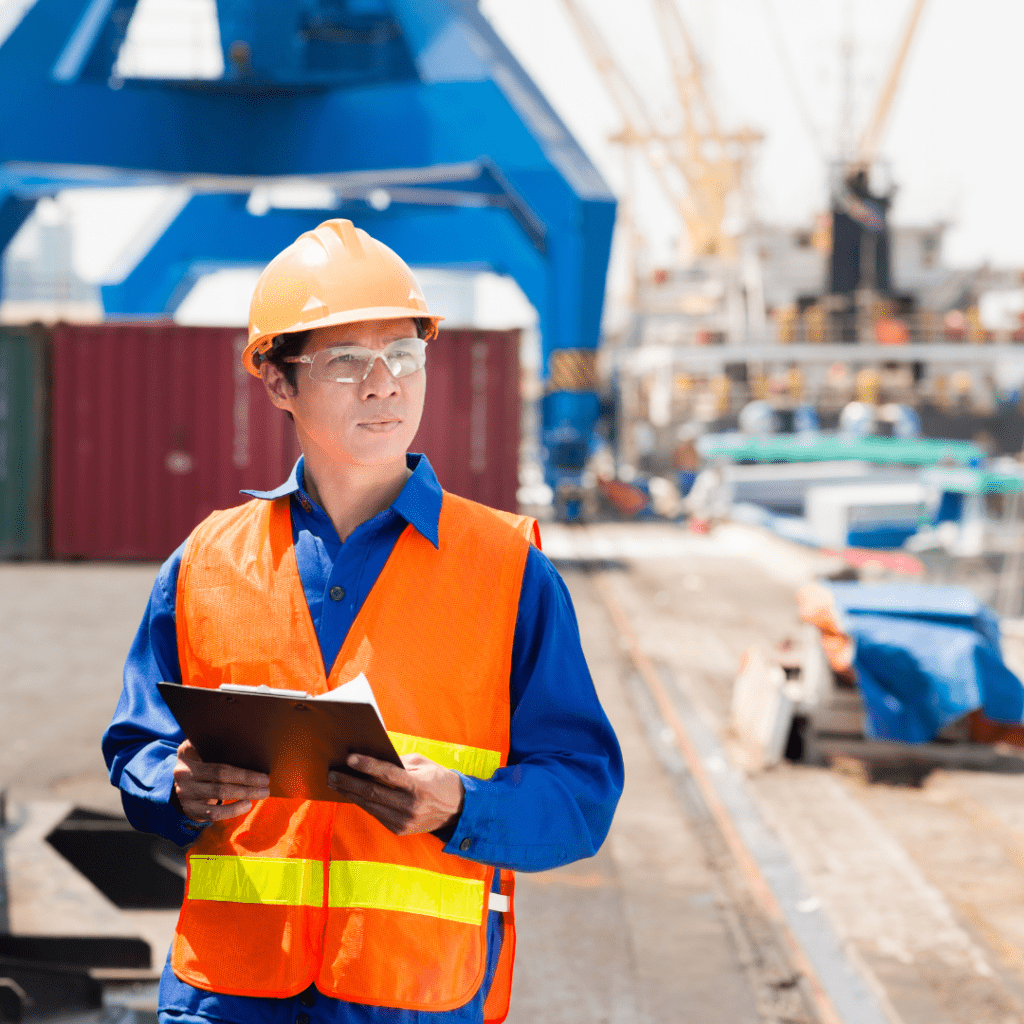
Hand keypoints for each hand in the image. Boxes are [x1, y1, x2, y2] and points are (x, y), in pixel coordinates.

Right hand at [173, 739, 270, 822]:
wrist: (183, 783)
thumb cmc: (201, 761)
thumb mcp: (203, 749)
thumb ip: (219, 746)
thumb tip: (253, 746)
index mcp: (187, 754)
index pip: (214, 753)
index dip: (237, 759)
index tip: (259, 761)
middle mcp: (183, 773)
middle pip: (220, 775)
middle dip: (247, 779)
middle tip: (266, 781)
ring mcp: (184, 794)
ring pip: (219, 794)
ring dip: (245, 794)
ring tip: (263, 793)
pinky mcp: (190, 810)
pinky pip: (213, 813)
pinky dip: (233, 810)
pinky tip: (247, 805)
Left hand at [327, 752, 464, 836]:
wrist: (457, 810)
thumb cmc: (439, 780)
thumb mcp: (424, 764)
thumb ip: (399, 761)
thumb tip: (372, 757)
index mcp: (418, 786)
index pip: (387, 774)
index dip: (367, 766)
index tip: (349, 758)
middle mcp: (410, 806)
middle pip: (372, 792)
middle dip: (349, 782)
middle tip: (331, 773)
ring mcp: (404, 821)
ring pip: (370, 805)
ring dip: (350, 793)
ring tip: (335, 782)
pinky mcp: (399, 830)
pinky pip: (375, 814)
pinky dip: (362, 803)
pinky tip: (351, 794)